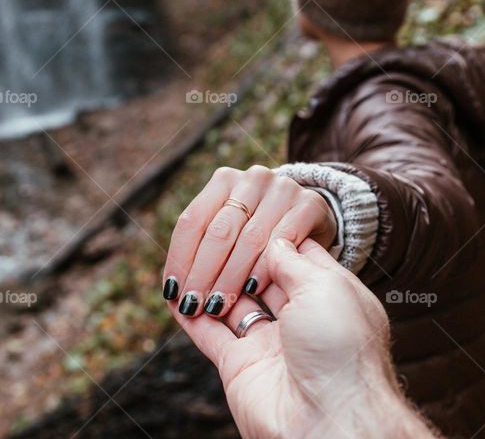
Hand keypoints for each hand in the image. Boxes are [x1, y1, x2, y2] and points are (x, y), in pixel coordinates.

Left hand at [162, 165, 336, 316]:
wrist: (313, 220)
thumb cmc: (260, 232)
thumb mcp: (230, 232)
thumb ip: (203, 250)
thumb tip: (172, 291)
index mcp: (224, 180)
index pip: (192, 220)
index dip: (180, 259)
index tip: (172, 293)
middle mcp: (252, 178)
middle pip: (220, 231)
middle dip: (203, 273)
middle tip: (194, 306)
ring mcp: (283, 188)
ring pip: (249, 238)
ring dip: (231, 277)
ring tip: (219, 306)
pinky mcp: (309, 204)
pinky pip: (282, 241)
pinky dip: (264, 268)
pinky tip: (253, 291)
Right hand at [170, 239, 435, 438]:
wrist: (332, 420)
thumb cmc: (341, 349)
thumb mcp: (325, 287)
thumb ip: (293, 260)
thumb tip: (273, 239)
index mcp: (328, 295)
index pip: (294, 254)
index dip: (270, 235)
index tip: (246, 213)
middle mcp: (298, 318)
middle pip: (259, 276)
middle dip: (236, 256)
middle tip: (210, 231)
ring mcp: (268, 343)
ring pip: (231, 302)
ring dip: (210, 281)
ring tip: (189, 255)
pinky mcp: (240, 366)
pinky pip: (209, 334)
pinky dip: (190, 315)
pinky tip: (175, 293)